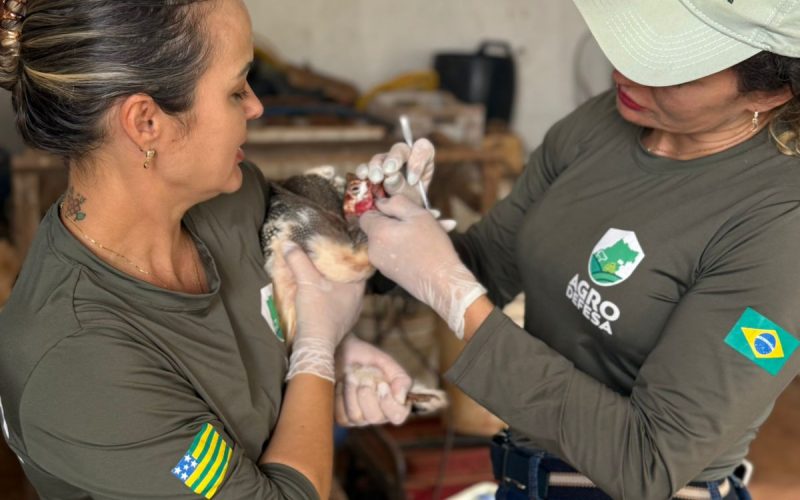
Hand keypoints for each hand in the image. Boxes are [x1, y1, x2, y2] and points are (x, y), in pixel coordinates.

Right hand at [284, 245, 365, 381]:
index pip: (359, 264)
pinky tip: (320, 293)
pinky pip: (339, 303)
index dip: (350, 253)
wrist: (315, 345)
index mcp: (358, 287)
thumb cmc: (318, 311)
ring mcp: (351, 312)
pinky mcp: (342, 322)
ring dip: (335, 283)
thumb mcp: (306, 281)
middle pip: (351, 277)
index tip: (341, 244)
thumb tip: (289, 243)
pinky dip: (331, 296)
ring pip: (345, 291)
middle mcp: (359, 299)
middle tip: (328, 255)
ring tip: (322, 272)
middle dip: (340, 267)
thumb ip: (298, 260)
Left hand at [335, 335, 411, 425]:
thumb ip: (401, 380)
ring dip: (351, 393)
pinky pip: (342, 416)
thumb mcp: (388, 364)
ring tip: (350, 376)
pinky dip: (341, 397)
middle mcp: (380, 415)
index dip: (388, 403)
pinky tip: (342, 384)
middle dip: (367, 395)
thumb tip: (401, 398)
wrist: (345, 353)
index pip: (397, 416)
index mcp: (395, 403)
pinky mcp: (344, 417)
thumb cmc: (370, 359)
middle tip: (364, 378)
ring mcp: (361, 419)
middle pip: (374, 417)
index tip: (382, 384)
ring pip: (356, 417)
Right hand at [356, 138, 434, 205]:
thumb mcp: (412, 200)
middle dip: (394, 159)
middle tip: (388, 171)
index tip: (413, 180)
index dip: (418, 161)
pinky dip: (363, 171)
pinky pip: (365, 168)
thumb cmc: (410, 205)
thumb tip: (390, 178)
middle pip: (400, 150)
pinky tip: (362, 176)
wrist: (397, 219)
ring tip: (375, 178)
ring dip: (377, 167)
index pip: (424, 149)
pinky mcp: (370, 172)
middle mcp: (403, 158)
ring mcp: (385, 163)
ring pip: (380, 158)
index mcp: (422, 161)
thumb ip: (404, 189)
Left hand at [359, 196, 485, 338]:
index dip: (383, 209)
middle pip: (381, 227)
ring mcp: (381, 263)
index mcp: (377, 233)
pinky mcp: (390, 273)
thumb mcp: (418, 215)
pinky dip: (409, 246)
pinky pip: (396, 252)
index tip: (401, 209)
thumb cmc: (432, 247)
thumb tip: (381, 202)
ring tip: (438, 228)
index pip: (366, 214)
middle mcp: (373, 249)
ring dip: (410, 232)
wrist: (442, 283)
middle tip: (429, 216)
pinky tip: (431, 244)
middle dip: (402, 220)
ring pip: (391, 240)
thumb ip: (396, 203)